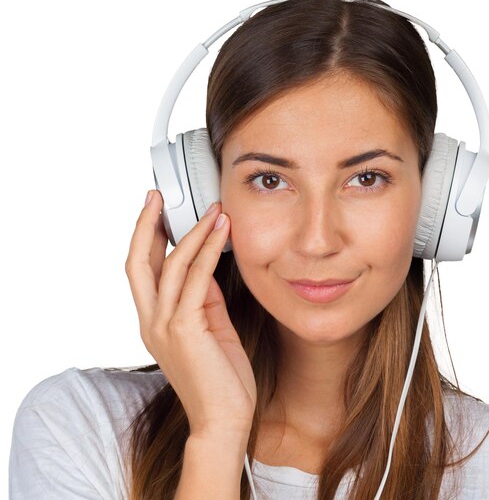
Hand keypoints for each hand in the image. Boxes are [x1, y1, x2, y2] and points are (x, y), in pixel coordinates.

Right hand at [125, 190, 255, 436]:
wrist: (224, 419)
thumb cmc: (221, 378)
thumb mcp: (212, 329)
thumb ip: (204, 299)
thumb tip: (206, 268)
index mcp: (154, 322)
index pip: (142, 272)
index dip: (146, 239)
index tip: (157, 212)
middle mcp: (151, 322)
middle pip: (137, 263)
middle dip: (146, 225)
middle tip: (158, 195)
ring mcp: (164, 326)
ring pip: (169, 266)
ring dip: (192, 233)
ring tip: (214, 211)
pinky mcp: (185, 330)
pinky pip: (194, 281)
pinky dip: (207, 253)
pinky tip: (220, 234)